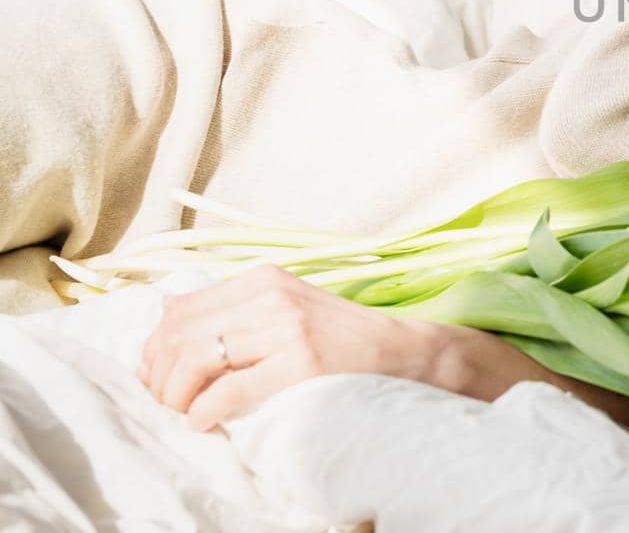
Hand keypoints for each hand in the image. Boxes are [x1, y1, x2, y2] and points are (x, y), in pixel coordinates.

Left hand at [138, 263, 440, 431]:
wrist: (399, 352)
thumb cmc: (339, 336)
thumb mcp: (285, 304)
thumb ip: (232, 305)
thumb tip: (165, 309)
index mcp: (262, 278)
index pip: (179, 309)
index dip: (155, 347)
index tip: (158, 376)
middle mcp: (270, 295)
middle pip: (179, 334)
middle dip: (159, 375)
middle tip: (165, 402)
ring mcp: (285, 328)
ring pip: (196, 359)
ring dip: (175, 394)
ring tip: (182, 412)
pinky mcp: (299, 363)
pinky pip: (228, 389)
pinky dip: (203, 411)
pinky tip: (203, 422)